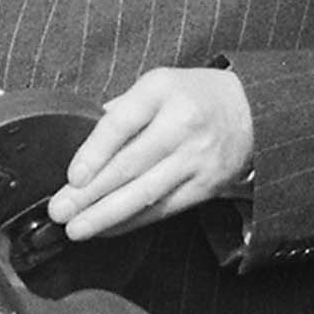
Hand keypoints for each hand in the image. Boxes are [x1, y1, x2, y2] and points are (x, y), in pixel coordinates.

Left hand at [45, 66, 253, 239]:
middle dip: (90, 193)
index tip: (73, 177)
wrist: (252, 110)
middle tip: (60, 211)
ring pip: (145, 193)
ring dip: (106, 215)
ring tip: (78, 228)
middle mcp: (182, 124)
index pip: (122, 122)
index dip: (95, 152)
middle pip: (130, 164)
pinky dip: (132, 222)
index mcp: (162, 90)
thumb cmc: (193, 96)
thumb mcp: (158, 84)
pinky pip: (163, 209)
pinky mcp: (206, 185)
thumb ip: (122, 109)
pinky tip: (108, 229)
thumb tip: (79, 139)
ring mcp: (197, 157)